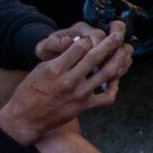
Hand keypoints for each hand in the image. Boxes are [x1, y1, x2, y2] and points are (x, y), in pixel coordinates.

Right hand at [0, 22, 131, 142]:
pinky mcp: (85, 106)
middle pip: (95, 57)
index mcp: (56, 69)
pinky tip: (117, 79)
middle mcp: (70, 81)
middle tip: (119, 35)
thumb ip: (59, 56)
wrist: (26, 118)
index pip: (80, 47)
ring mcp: (80, 94)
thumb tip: (74, 41)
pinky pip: (107, 96)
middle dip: (110, 43)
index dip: (90, 39)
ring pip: (106, 74)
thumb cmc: (30, 91)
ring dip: (119, 60)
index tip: (94, 35)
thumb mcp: (40, 69)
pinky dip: (115, 87)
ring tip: (125, 51)